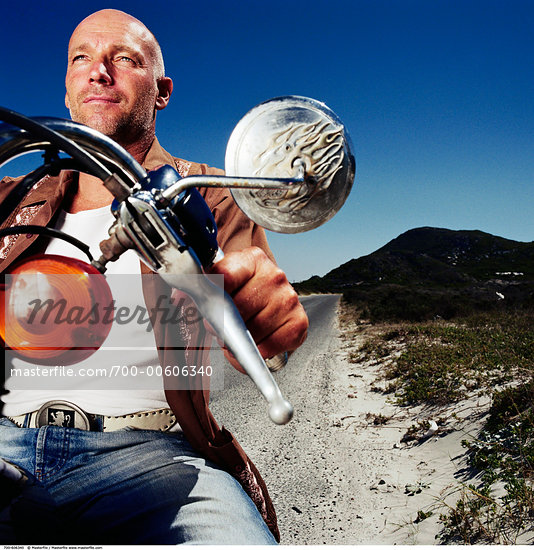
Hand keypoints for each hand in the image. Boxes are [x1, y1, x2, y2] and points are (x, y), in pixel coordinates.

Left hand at [209, 246, 308, 371]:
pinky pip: (271, 346)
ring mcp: (289, 299)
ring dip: (241, 341)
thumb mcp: (219, 284)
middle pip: (238, 308)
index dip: (211, 297)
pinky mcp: (298, 322)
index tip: (205, 307)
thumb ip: (198, 287)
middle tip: (220, 328)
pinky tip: (256, 343)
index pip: (225, 276)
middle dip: (224, 325)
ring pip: (253, 331)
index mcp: (252, 259)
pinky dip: (258, 352)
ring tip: (239, 335)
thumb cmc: (242, 293)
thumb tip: (179, 295)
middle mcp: (275, 275)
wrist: (268, 302)